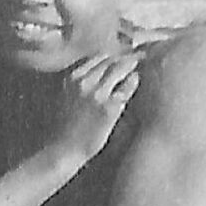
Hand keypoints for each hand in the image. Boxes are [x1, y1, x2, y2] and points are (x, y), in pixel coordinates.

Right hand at [47, 51, 140, 166]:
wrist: (64, 149)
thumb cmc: (66, 126)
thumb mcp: (67, 97)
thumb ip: (81, 82)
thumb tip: (101, 73)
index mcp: (72, 77)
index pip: (97, 57)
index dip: (112, 56)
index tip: (122, 56)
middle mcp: (84, 81)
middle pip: (110, 59)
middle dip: (125, 58)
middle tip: (138, 56)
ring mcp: (97, 93)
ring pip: (120, 68)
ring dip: (132, 66)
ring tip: (142, 64)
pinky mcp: (109, 107)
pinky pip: (127, 87)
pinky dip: (133, 82)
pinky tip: (136, 82)